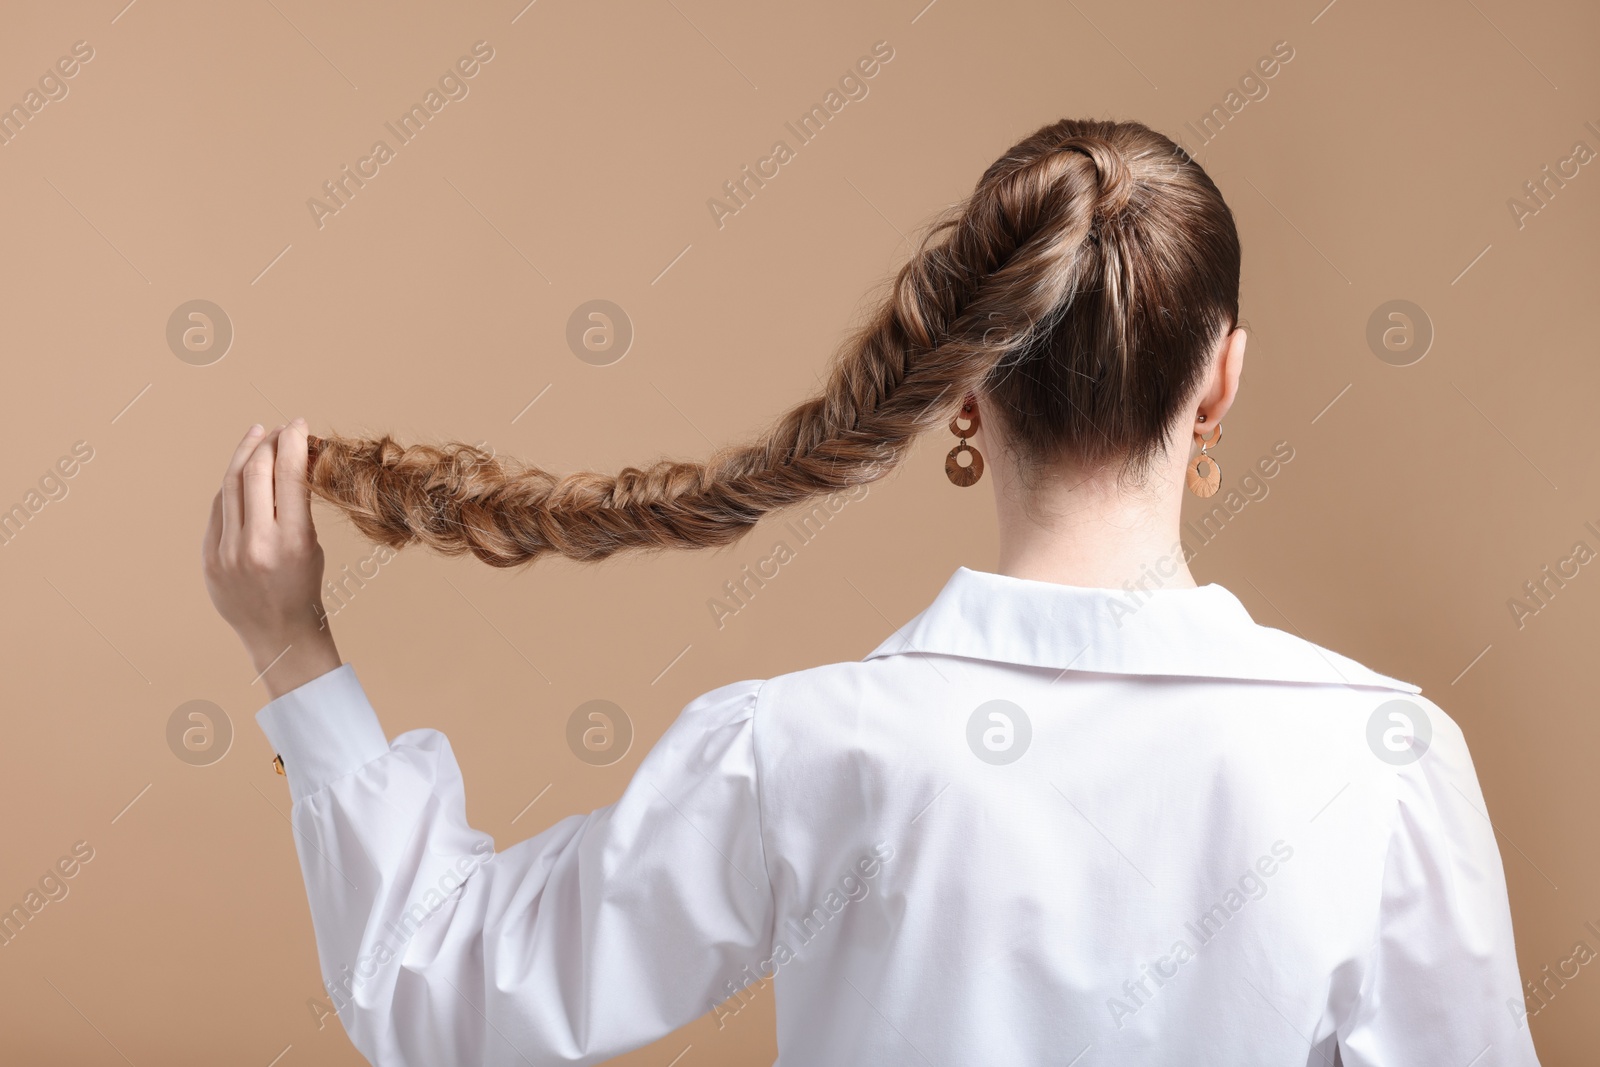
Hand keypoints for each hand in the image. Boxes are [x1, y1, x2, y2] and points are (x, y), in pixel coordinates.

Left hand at [202, 419, 342, 699]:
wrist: (279, 634)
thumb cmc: (304, 588)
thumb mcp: (312, 546)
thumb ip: (297, 506)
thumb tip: (290, 459)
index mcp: (292, 543)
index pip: (289, 476)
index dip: (292, 442)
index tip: (298, 423)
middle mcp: (256, 545)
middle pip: (255, 474)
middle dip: (267, 443)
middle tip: (278, 428)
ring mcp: (227, 553)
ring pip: (230, 486)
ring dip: (244, 455)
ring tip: (257, 437)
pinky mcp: (209, 558)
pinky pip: (219, 509)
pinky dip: (232, 485)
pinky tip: (242, 473)